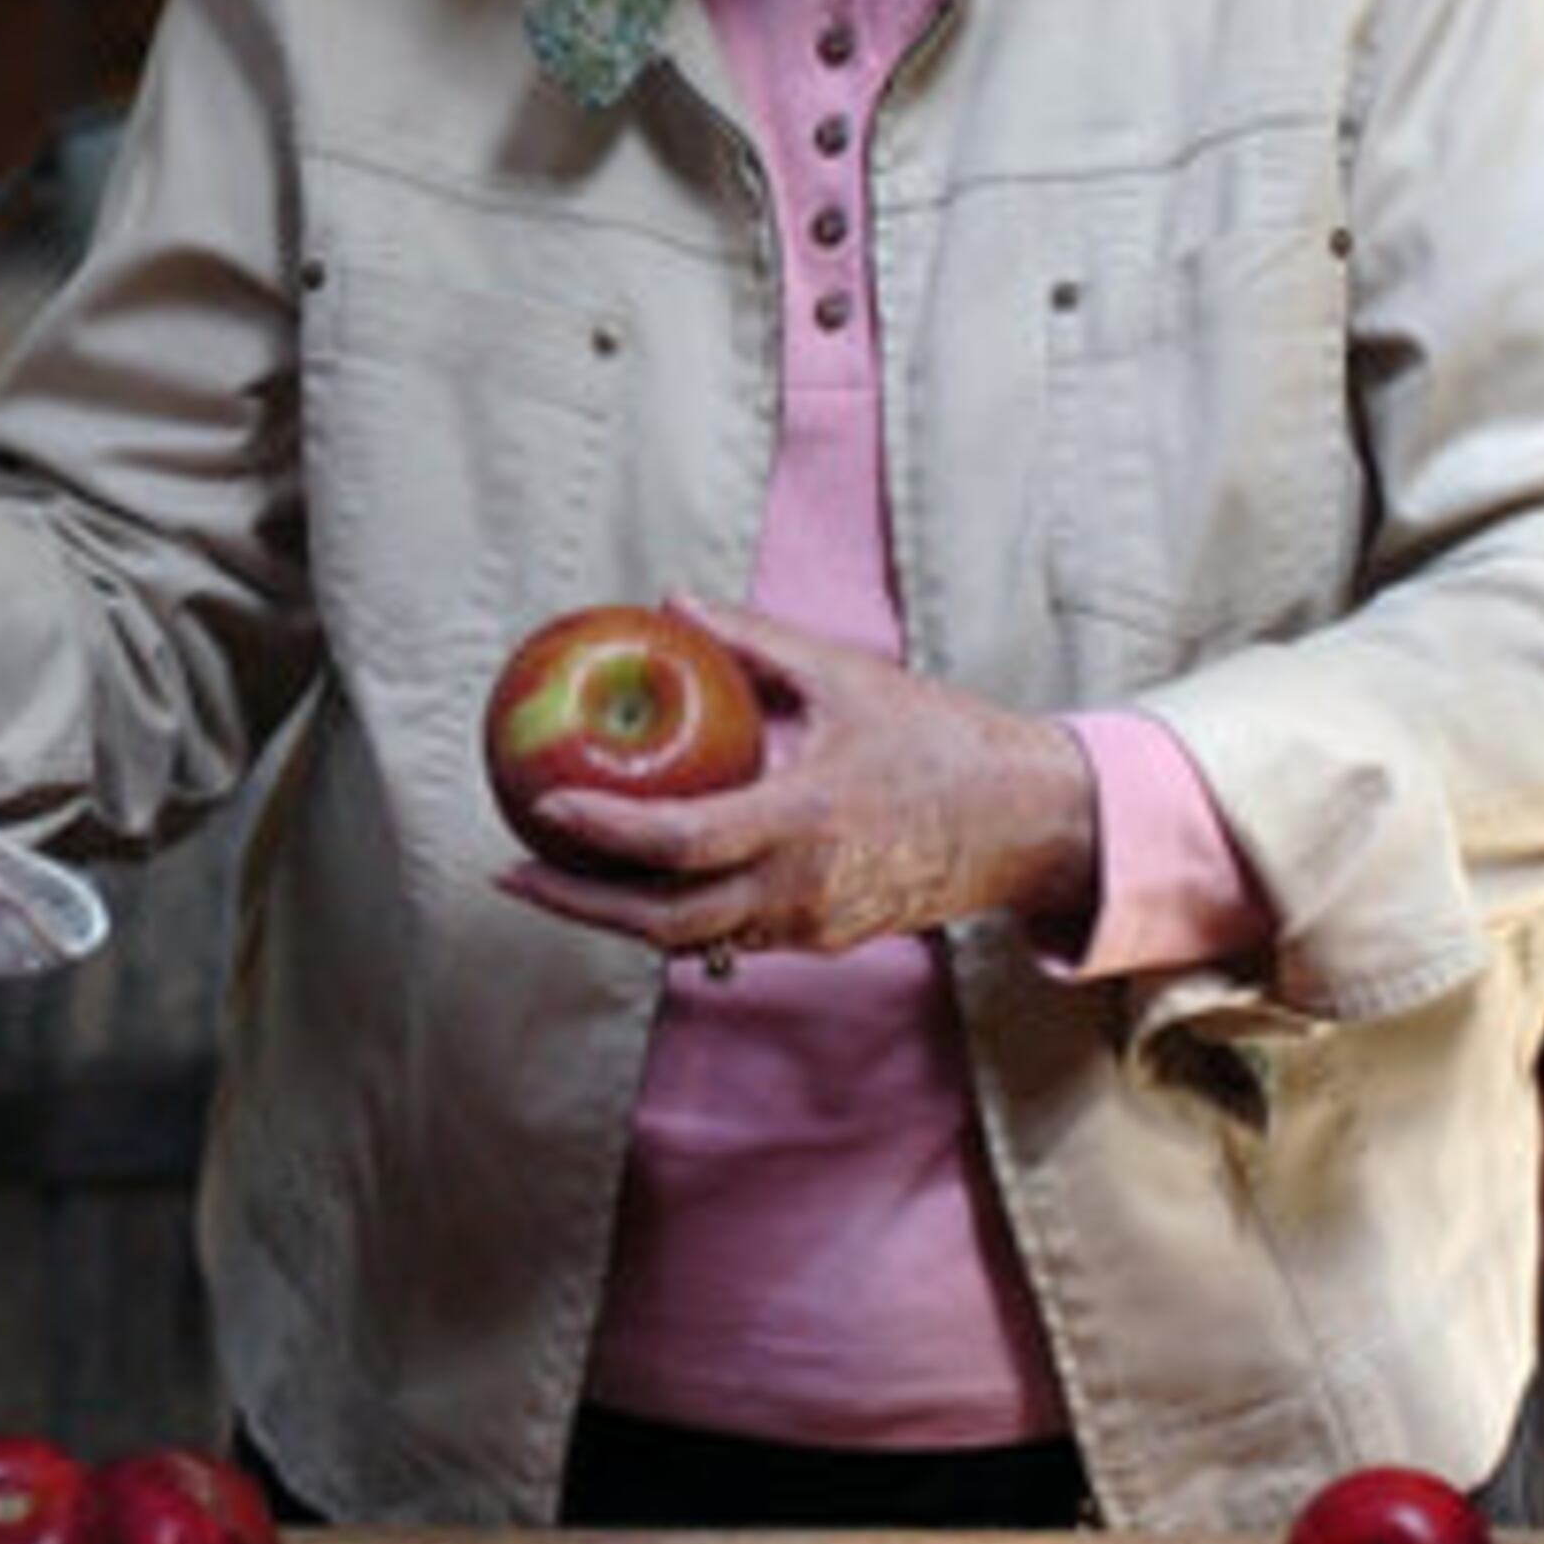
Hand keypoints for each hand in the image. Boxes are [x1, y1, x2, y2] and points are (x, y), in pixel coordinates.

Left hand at [496, 601, 1101, 964]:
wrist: (1031, 823)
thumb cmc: (942, 739)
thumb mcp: (848, 676)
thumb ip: (756, 640)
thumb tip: (672, 602)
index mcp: (807, 820)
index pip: (683, 842)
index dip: (606, 831)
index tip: (546, 805)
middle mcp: (802, 888)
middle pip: (664, 923)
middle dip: (577, 905)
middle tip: (512, 871)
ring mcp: (811, 925)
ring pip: (692, 940)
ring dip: (616, 917)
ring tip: (551, 879)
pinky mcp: (822, 940)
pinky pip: (730, 936)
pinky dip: (671, 915)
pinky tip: (630, 883)